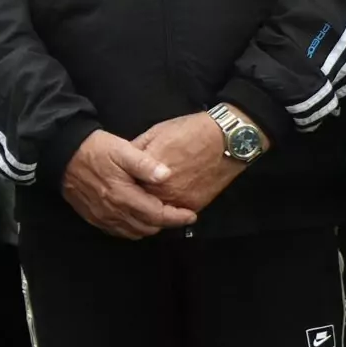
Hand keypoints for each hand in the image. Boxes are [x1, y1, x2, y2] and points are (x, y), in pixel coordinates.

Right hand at [61, 131, 196, 239]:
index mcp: (124, 196)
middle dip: (166, 223)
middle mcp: (114, 211)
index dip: (177, 217)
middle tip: (178, 213)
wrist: (62, 155)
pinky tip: (137, 218)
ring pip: (134, 232)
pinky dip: (133, 229)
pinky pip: (118, 231)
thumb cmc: (94, 150)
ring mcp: (102, 217)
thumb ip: (145, 164)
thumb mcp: (122, 149)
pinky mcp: (93, 217)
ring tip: (160, 216)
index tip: (191, 215)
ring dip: (150, 227)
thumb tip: (167, 175)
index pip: (158, 215)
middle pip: (148, 227)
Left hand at [130, 112, 247, 214]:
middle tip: (133, 193)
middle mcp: (162, 190)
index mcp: (147, 172)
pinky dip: (170, 210)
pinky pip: (176, 215)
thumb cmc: (189, 132)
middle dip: (134, 198)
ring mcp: (179, 200)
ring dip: (151, 207)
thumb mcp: (155, 134)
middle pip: (139, 203)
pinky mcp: (194, 205)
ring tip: (149, 198)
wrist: (225, 139)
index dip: (123, 185)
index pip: (126, 187)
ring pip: (157, 212)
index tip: (120, 183)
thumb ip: (135, 152)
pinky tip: (167, 200)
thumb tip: (121, 163)